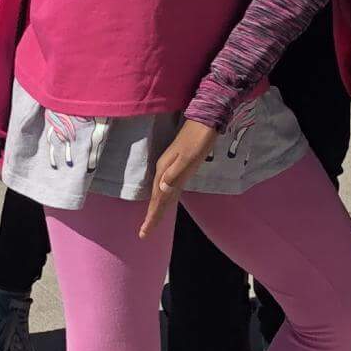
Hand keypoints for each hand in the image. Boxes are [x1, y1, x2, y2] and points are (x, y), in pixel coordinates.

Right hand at [139, 118, 217, 237]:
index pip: (158, 199)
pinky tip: (166, 197)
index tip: (144, 233)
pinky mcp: (178, 161)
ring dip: (156, 206)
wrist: (206, 117)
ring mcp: (170, 165)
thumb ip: (176, 173)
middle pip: (157, 197)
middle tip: (144, 233)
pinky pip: (168, 184)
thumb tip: (161, 191)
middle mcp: (165, 170)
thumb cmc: (200, 138)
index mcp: (166, 171)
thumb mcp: (190, 156)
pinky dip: (165, 194)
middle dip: (151, 215)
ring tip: (152, 220)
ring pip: (161, 191)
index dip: (152, 216)